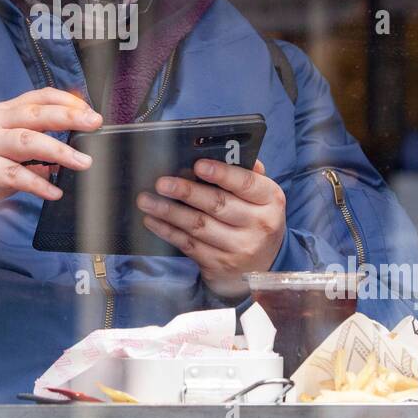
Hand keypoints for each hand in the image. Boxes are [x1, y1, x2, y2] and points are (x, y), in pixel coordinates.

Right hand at [0, 88, 102, 219]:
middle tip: (94, 123)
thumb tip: (59, 163)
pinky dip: (36, 183)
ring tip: (83, 163)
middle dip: (68, 116)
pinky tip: (53, 192)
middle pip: (34, 114)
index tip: (88, 108)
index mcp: (0, 113)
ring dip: (58, 151)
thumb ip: (28, 153)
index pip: (36, 97)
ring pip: (26, 141)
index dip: (64, 100)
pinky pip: (11, 175)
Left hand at [136, 158, 285, 299]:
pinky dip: (168, 231)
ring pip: (199, 226)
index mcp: (270, 200)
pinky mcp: (219, 264)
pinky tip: (152, 220)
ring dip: (169, 212)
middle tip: (162, 183)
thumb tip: (226, 152)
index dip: (222, 173)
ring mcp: (239, 248)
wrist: (265, 265)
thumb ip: (247, 174)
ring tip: (147, 200)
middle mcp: (258, 225)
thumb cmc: (256, 219)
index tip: (198, 165)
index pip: (247, 183)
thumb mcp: (262, 197)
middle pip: (218, 205)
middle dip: (186, 192)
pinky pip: (189, 245)